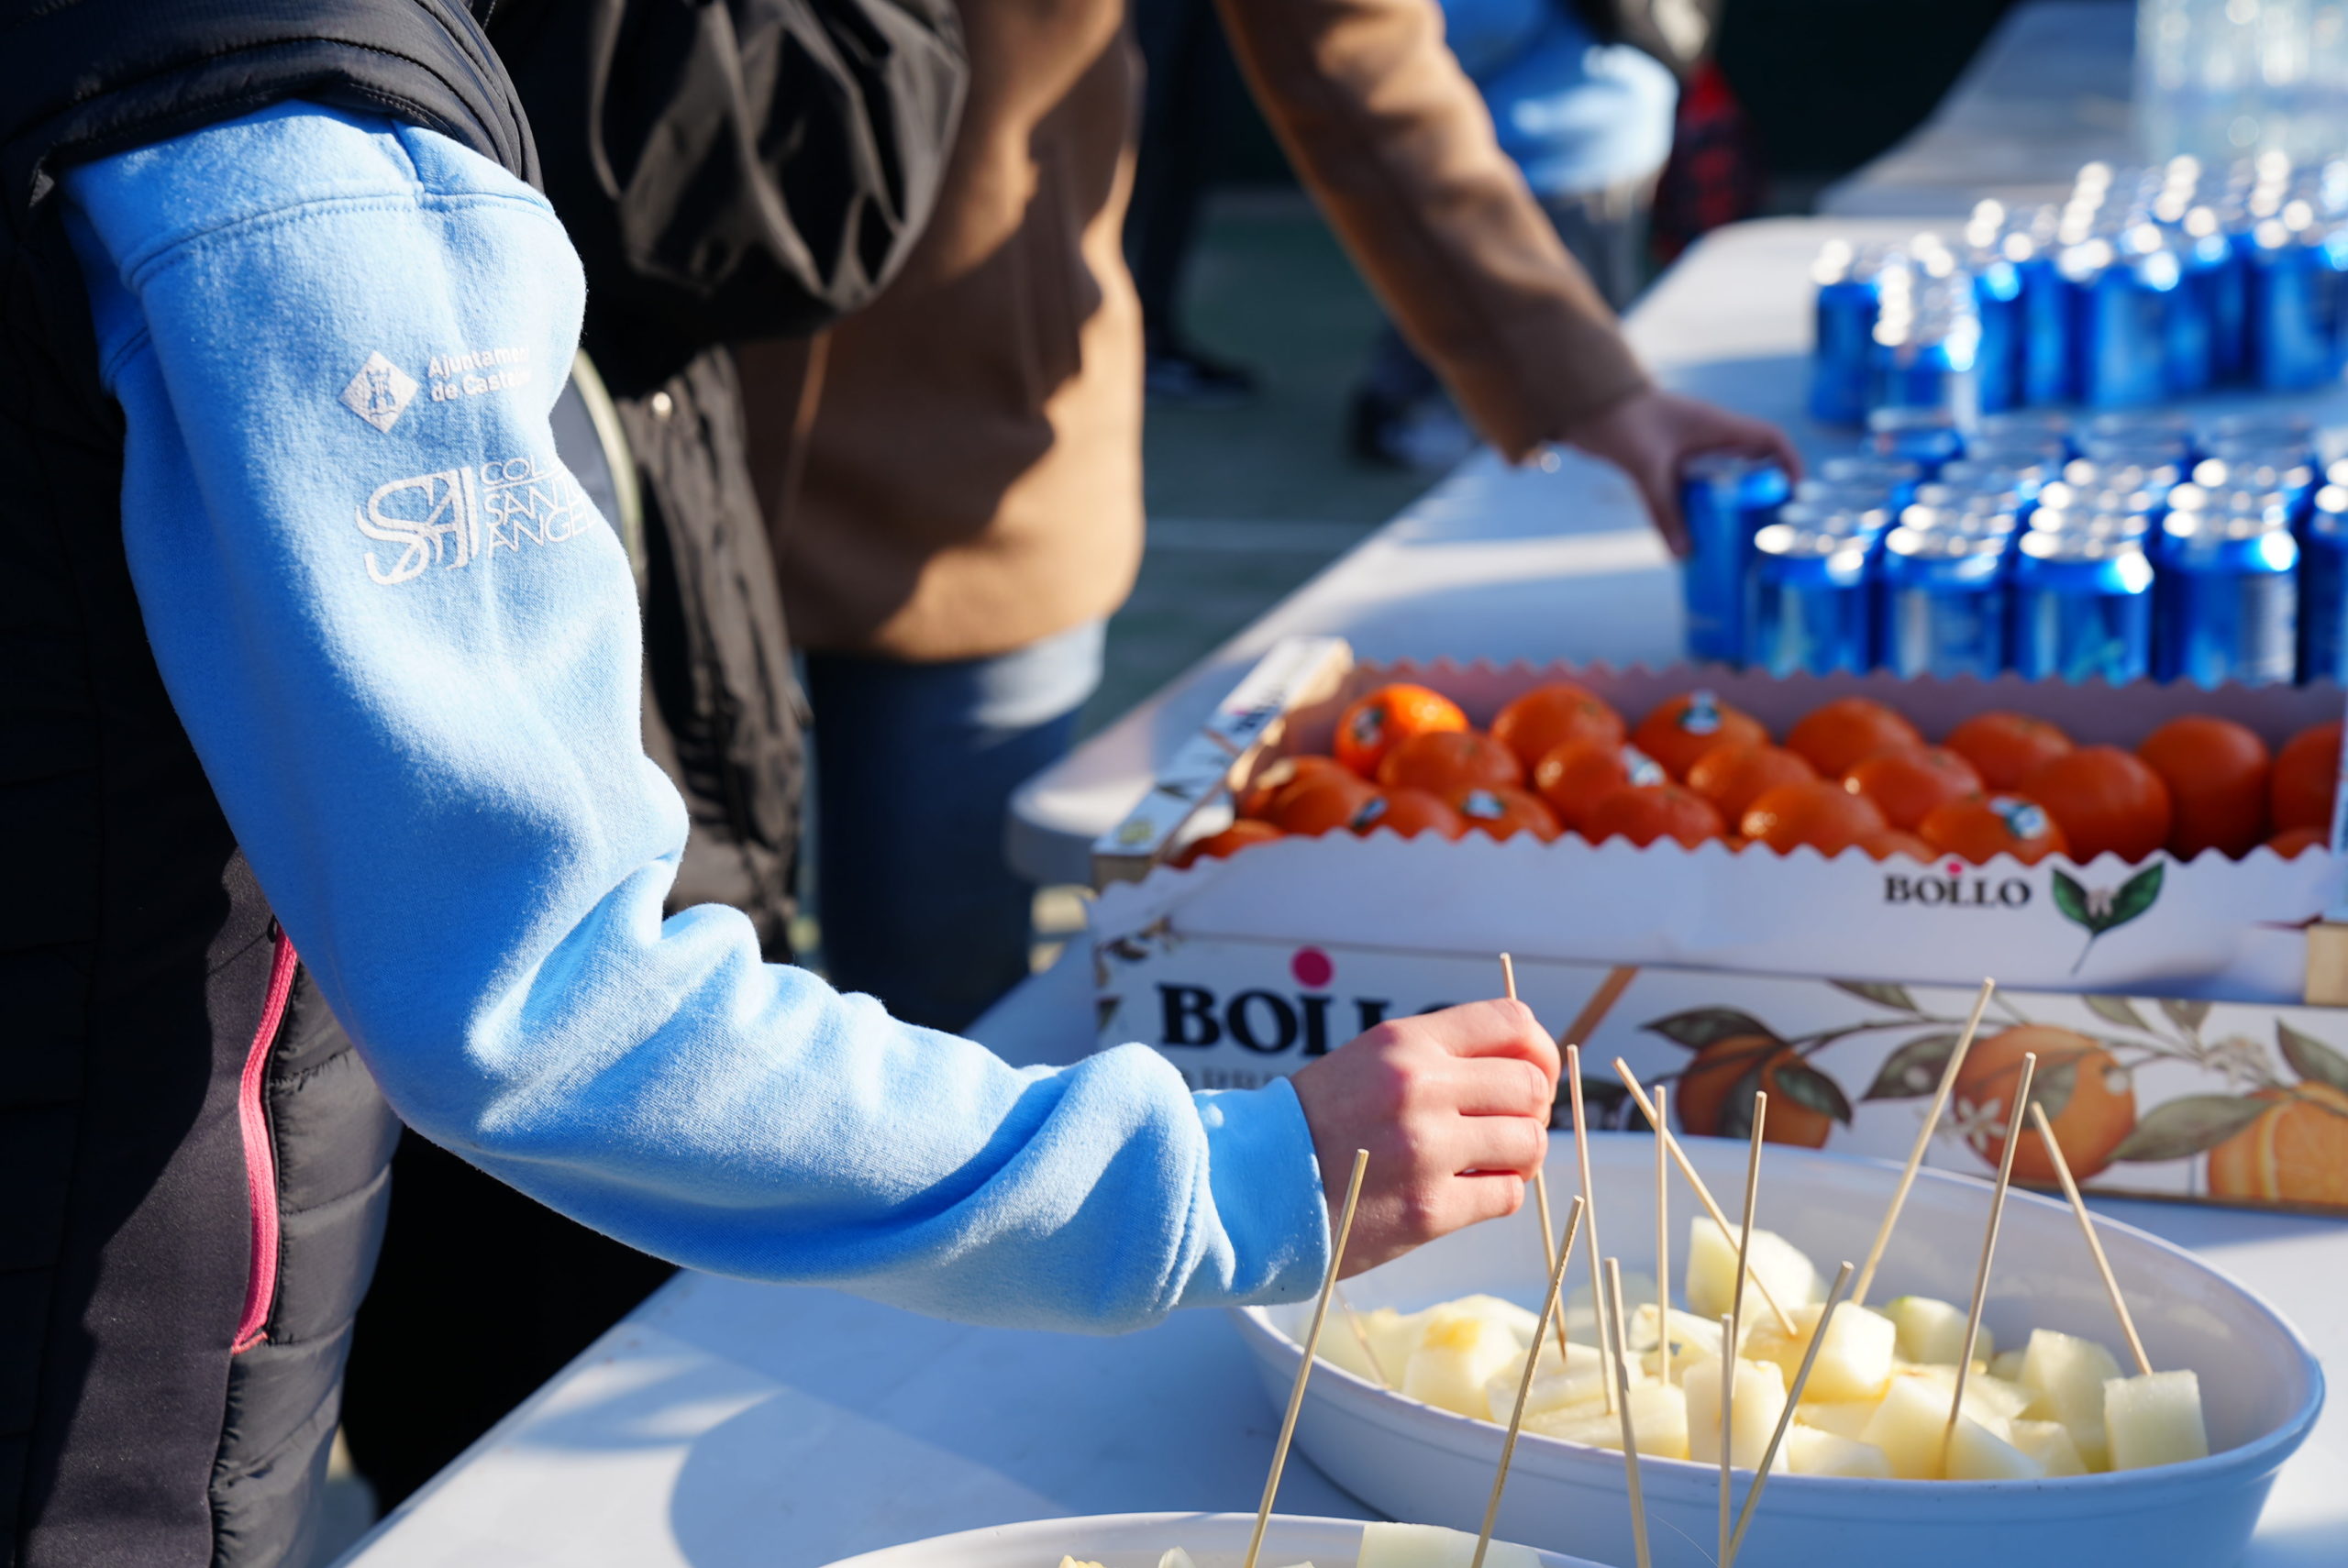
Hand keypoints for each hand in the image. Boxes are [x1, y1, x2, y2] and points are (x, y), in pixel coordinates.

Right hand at [1288, 999, 1559, 1276]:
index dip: (1538, 1051)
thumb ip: (1435, 1057)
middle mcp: (1419, 1088)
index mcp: (1404, 1043)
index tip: (1533, 1074)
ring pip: (1528, 1143)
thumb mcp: (1366, 1062)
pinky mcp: (1429, 1210)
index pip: (1512, 1024)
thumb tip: (1518, 1067)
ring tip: (1489, 1163)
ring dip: (1520, 1156)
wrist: (1250, 1186)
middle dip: (1531, 1109)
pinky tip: (1469, 1192)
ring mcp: (1426, 1150)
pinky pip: (1506, 1195)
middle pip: (1530, 1086)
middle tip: (1509, 1127)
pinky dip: (1499, 1194)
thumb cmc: (1311, 1126)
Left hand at [1563, 388, 1802, 556]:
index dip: (1788, 462)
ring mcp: (1686, 444)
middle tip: (1764, 524)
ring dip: (1728, 499)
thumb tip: (1682, 556)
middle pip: (1749, 460)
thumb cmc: (1621, 420)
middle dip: (1761, 490)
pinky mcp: (1665, 455)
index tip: (1794, 492)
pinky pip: (1693, 480)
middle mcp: (1707, 433)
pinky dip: (1698, 501)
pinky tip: (1693, 528)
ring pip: (1720, 473)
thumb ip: (1664, 511)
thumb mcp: (1646, 468)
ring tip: (1733, 534)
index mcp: (1716, 425)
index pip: (1768, 438)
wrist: (1583, 400)